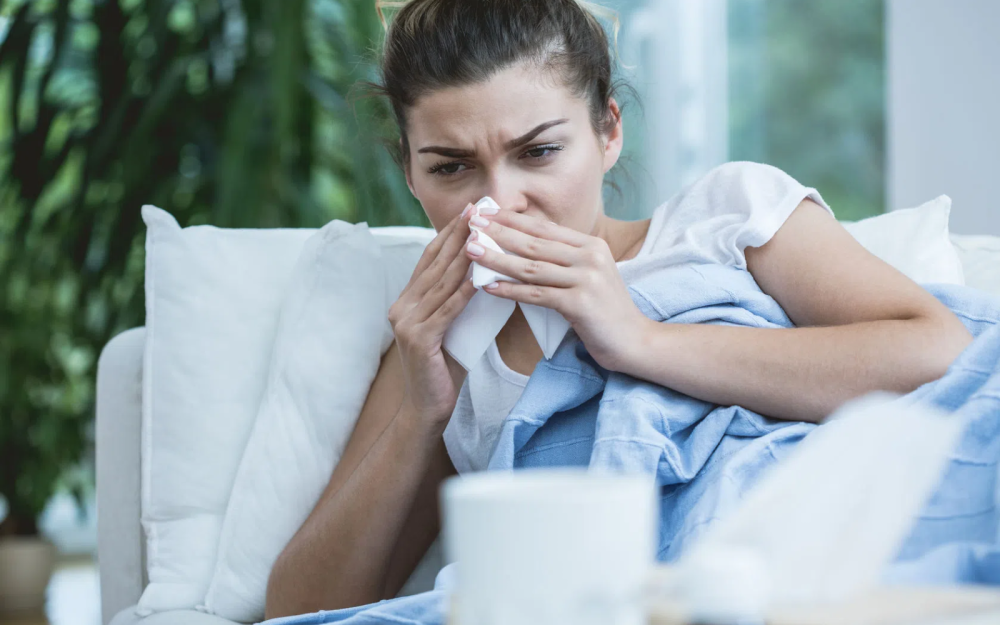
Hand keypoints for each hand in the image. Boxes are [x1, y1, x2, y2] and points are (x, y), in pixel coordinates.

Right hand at [389, 204, 477, 426]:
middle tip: (479, 210)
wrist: (428, 408)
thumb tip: (486, 272)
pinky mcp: (419, 340)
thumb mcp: (450, 326)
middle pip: (435, 264)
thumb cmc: (445, 367)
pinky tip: (481, 277)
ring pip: (442, 283)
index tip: (471, 211)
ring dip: (465, 256)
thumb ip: (456, 301)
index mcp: (407, 300)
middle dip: (459, 235)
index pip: (430, 258)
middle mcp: (402, 306)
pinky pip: (447, 310)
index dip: (449, 233)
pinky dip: (465, 292)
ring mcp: (407, 322)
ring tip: (485, 234)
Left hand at [464, 209, 648, 371]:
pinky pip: (536, 294)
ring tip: (472, 252)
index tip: (486, 212)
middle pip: (534, 242)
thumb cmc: (606, 311)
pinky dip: (510, 290)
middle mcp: (590, 257)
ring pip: (531, 266)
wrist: (635, 341)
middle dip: (499, 232)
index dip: (513, 219)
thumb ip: (564, 259)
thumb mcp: (589, 276)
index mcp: (591, 245)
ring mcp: (586, 279)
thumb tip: (523, 246)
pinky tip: (489, 287)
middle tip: (471, 225)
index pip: (544, 228)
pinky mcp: (580, 304)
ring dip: (497, 258)